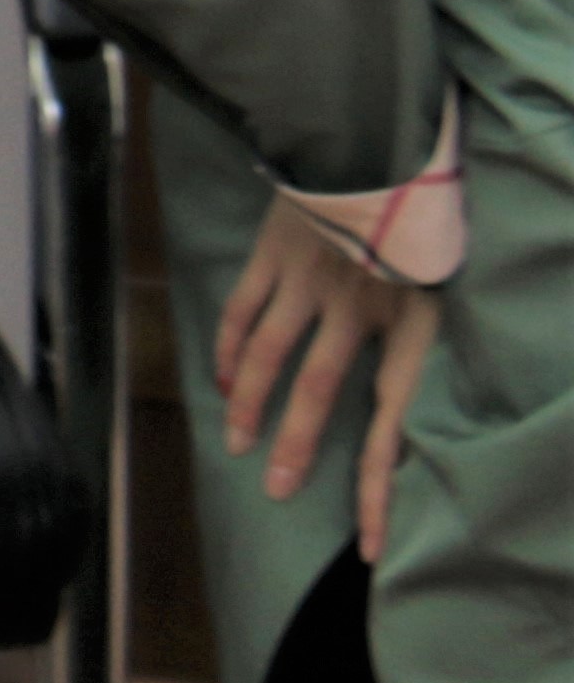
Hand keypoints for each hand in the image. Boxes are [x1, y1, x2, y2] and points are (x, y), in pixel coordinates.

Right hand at [217, 206, 445, 560]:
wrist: (387, 137)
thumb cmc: (431, 214)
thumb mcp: (454, 283)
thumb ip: (436, 339)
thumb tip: (425, 406)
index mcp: (411, 322)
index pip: (393, 422)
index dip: (377, 489)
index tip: (370, 545)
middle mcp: (358, 308)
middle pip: (319, 392)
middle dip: (297, 449)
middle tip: (274, 491)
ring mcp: (311, 281)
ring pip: (273, 356)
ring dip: (249, 404)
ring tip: (237, 443)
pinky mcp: (277, 255)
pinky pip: (246, 311)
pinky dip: (233, 349)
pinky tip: (228, 378)